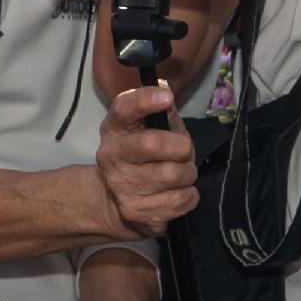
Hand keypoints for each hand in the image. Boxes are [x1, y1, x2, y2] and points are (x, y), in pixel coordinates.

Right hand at [93, 83, 198, 236]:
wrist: (115, 201)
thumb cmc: (144, 155)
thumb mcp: (153, 128)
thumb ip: (162, 111)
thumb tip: (164, 89)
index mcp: (115, 128)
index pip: (124, 108)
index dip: (145, 100)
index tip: (165, 98)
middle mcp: (111, 155)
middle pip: (153, 144)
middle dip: (182, 147)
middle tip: (183, 152)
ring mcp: (121, 186)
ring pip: (175, 174)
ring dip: (188, 173)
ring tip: (179, 174)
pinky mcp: (135, 211)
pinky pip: (182, 199)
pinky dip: (188, 195)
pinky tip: (176, 193)